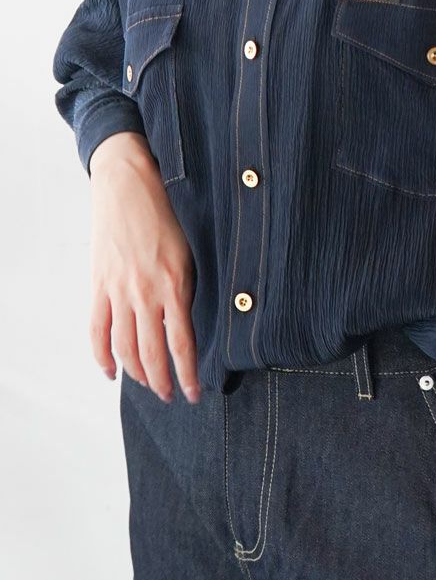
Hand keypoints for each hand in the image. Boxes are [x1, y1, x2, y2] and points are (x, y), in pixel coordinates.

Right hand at [88, 132, 199, 403]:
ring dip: (136, 373)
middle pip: (150, 352)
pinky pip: (97, 329)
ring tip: (148, 386)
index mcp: (174, 283)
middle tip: (171, 396)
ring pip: (123, 347)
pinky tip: (111, 371)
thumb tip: (194, 316)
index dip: (187, 372)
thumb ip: (190, 284)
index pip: (181, 343)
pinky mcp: (99, 284)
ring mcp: (118, 290)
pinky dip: (102, 355)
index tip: (195, 392)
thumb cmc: (167, 210)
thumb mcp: (190, 248)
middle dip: (162, 381)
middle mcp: (145, 292)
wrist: (129, 183)